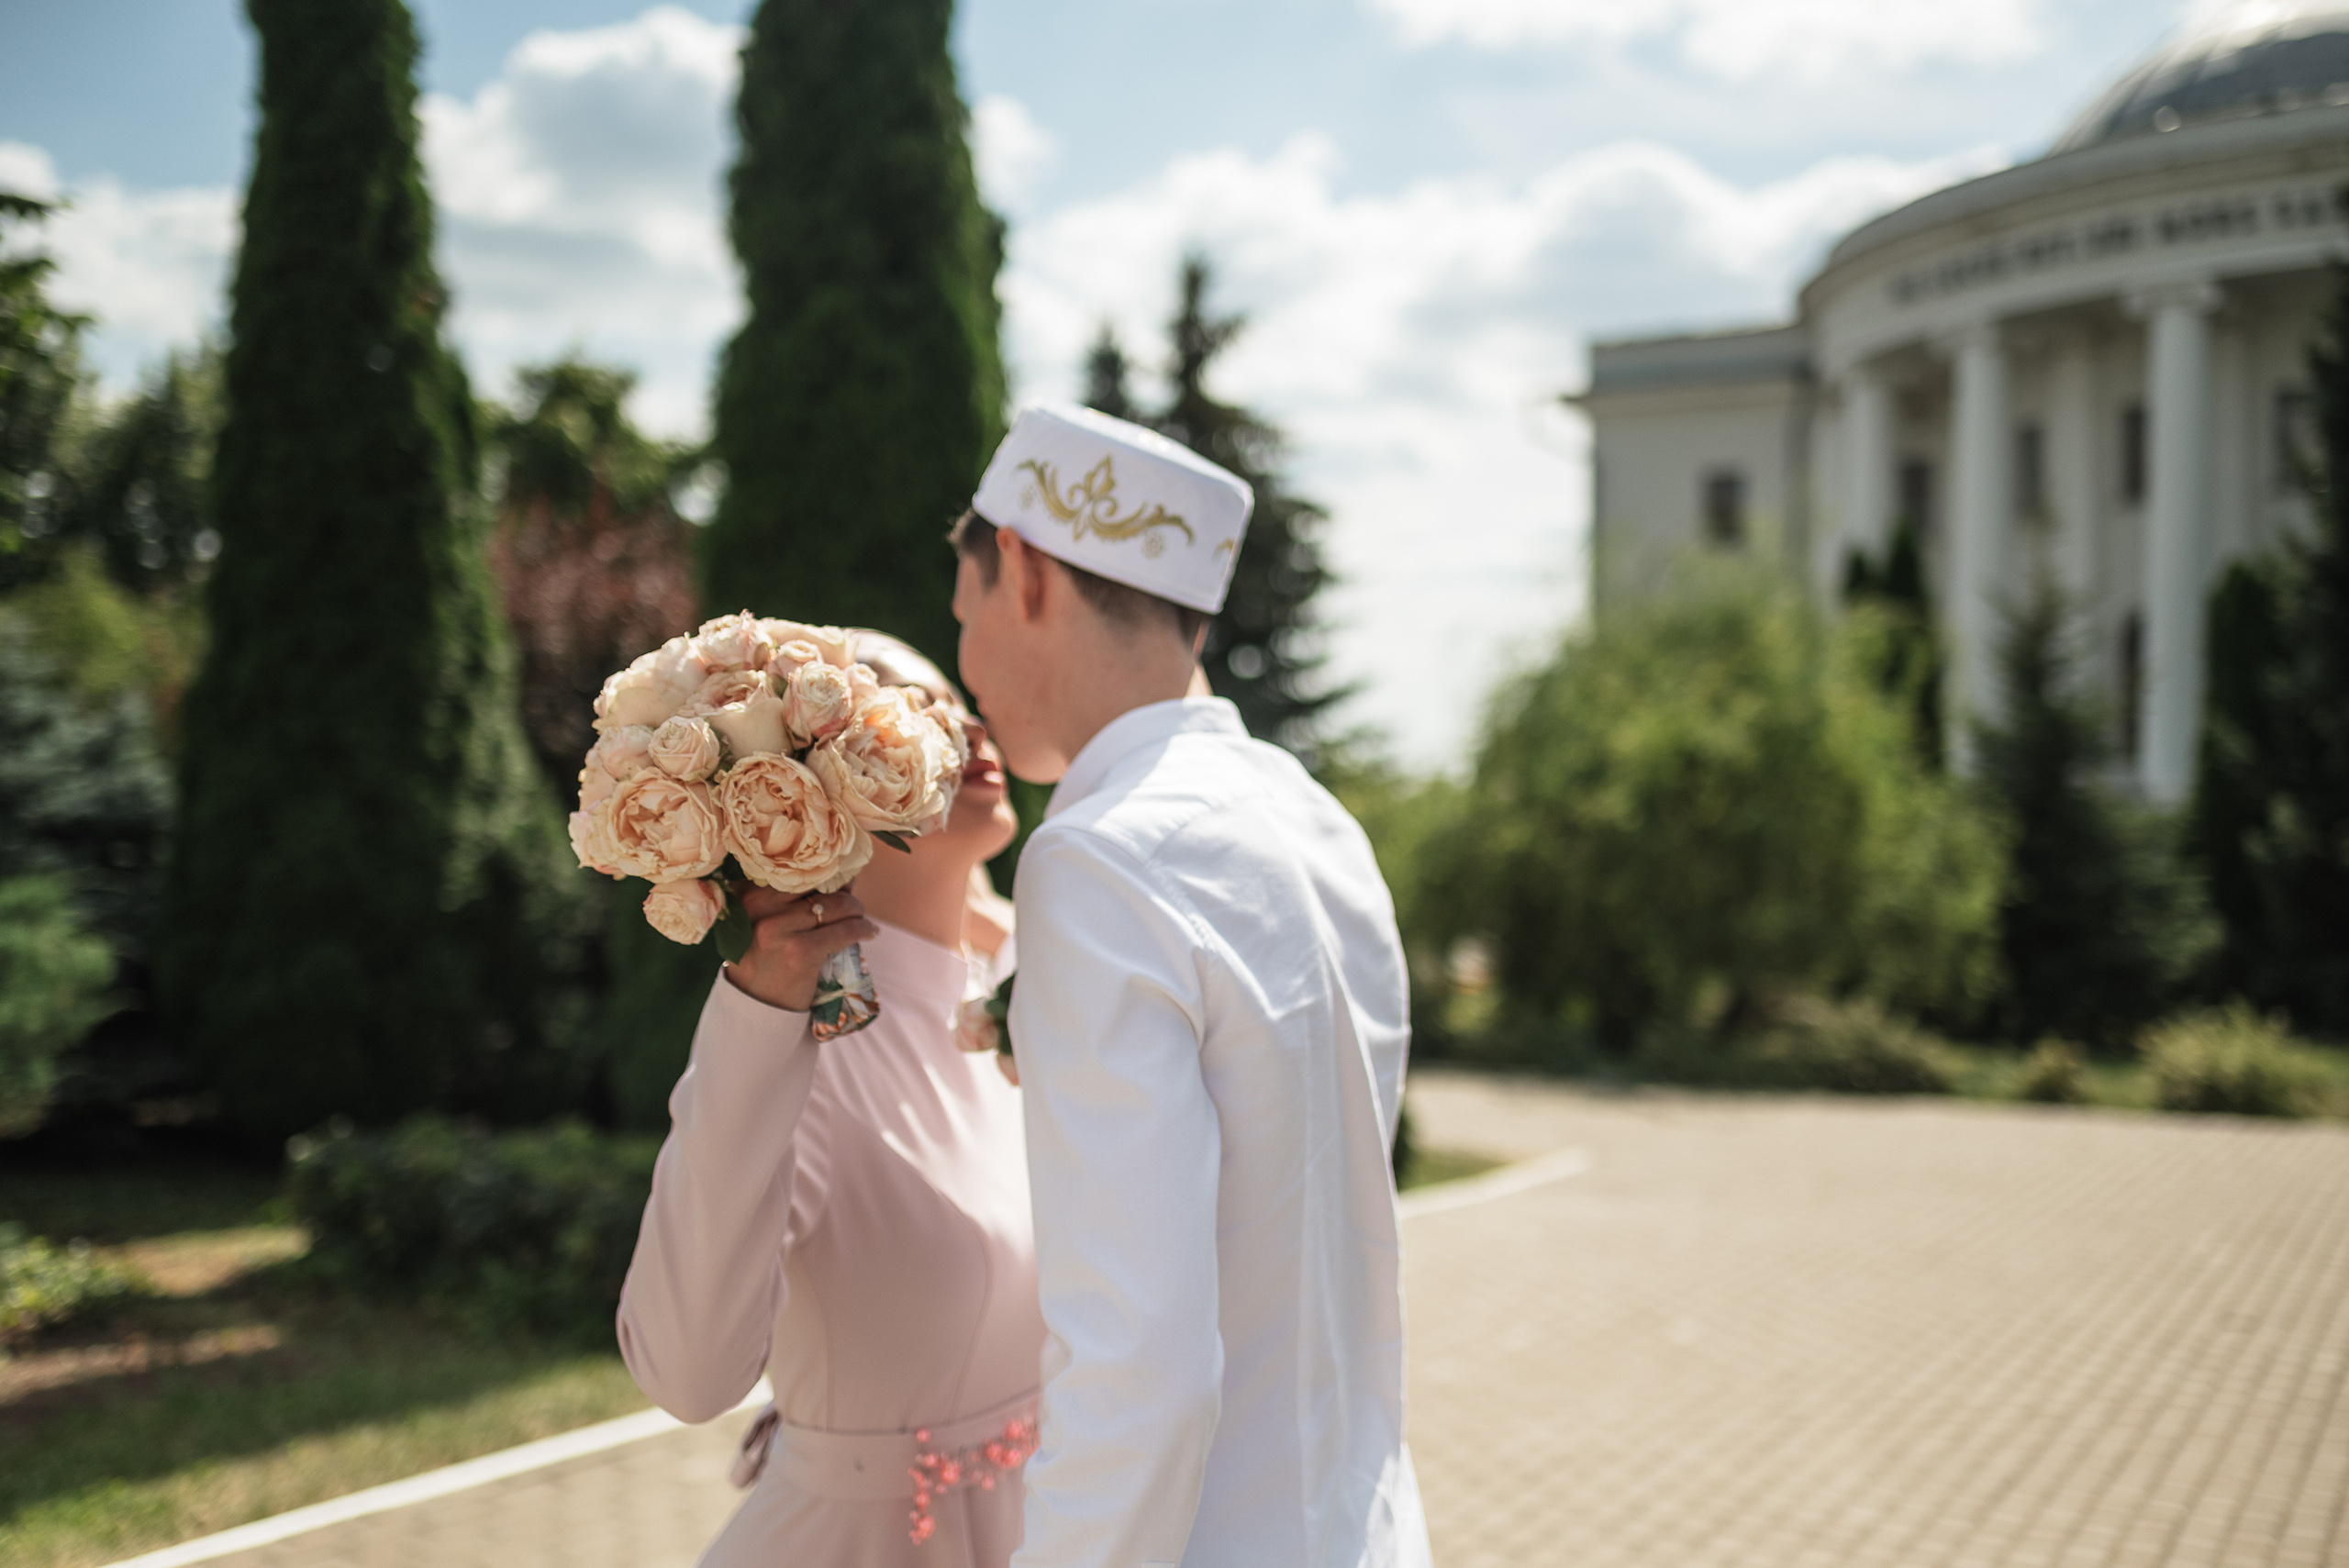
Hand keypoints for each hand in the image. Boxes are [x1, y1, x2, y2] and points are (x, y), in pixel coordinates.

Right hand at [723, 885, 879, 1013]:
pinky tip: (870, 932)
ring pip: (836, 904)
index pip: (797, 869)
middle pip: (819, 883)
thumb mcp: (763, 922)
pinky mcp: (800, 952)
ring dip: (856, 910)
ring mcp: (778, 929)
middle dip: (842, 891)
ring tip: (860, 919)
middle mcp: (758, 906)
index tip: (840, 877)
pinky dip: (863, 929)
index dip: (824, 872)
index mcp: (747, 893)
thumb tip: (842, 871)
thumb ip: (790, 897)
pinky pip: (845, 930)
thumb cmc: (762, 959)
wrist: (754, 1007)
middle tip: (852, 906)